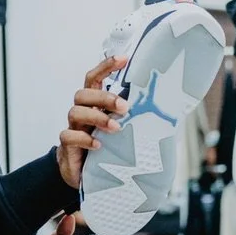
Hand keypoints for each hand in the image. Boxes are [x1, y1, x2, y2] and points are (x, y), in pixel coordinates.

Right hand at [57, 56, 127, 189]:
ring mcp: (73, 128)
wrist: (84, 175)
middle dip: (104, 97)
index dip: (106, 66)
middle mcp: (82, 112)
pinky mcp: (67, 146)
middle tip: (124, 107)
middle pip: (83, 94)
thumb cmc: (106, 149)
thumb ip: (134, 121)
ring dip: (97, 117)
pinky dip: (84, 139)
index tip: (123, 59)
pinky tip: (99, 145)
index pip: (95, 79)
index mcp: (95, 105)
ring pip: (75, 112)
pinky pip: (69, 136)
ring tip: (115, 128)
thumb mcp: (121, 132)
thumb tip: (168, 114)